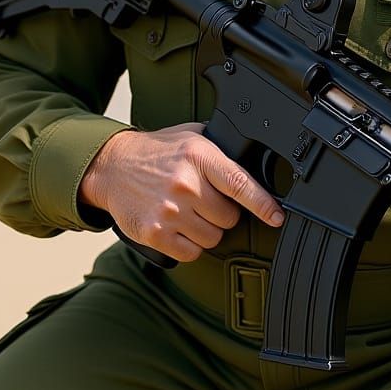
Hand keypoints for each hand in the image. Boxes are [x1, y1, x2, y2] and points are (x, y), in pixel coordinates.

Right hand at [78, 124, 283, 261]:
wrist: (113, 166)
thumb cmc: (157, 152)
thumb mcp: (192, 136)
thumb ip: (221, 149)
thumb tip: (253, 160)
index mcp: (199, 157)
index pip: (240, 184)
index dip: (263, 204)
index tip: (277, 216)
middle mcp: (186, 184)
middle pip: (229, 217)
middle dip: (223, 212)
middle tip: (205, 201)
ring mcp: (170, 211)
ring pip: (212, 238)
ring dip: (206, 230)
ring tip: (189, 212)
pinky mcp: (155, 233)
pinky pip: (191, 253)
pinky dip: (189, 245)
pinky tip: (178, 226)